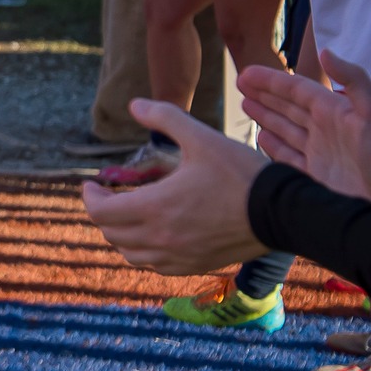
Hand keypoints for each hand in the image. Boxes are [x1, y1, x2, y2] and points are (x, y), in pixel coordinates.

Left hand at [83, 101, 269, 274]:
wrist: (281, 212)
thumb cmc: (240, 173)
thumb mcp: (201, 137)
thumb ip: (165, 117)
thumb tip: (134, 104)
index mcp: (155, 207)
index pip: (101, 212)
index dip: (89, 197)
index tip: (92, 185)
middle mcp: (160, 238)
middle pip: (111, 233)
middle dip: (102, 213)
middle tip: (107, 196)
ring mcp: (177, 257)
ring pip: (130, 253)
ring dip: (120, 234)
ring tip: (126, 214)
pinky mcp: (194, 266)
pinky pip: (154, 265)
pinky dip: (143, 251)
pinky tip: (153, 234)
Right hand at [238, 52, 370, 204]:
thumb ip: (354, 80)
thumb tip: (325, 51)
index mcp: (334, 112)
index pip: (297, 90)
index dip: (272, 81)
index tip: (246, 73)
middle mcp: (324, 130)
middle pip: (288, 106)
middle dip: (265, 94)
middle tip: (239, 82)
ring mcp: (318, 153)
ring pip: (285, 128)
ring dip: (265, 115)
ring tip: (245, 104)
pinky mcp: (314, 176)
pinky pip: (287, 156)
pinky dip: (273, 146)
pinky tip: (261, 137)